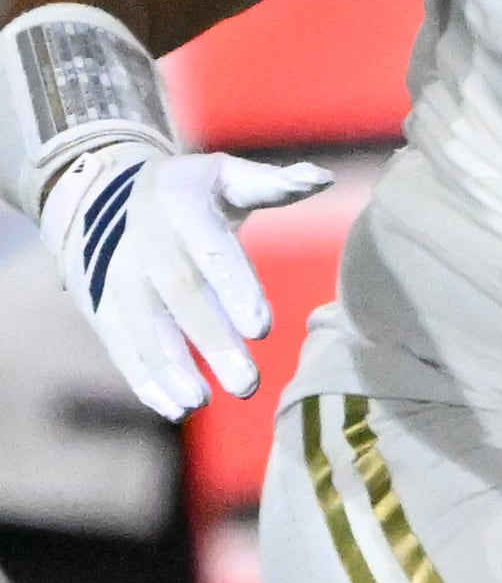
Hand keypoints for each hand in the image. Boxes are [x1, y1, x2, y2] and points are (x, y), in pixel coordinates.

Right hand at [38, 140, 333, 419]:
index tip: (263, 328)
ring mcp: (116, 275)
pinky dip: (142, 376)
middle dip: (210, 342)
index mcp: (182, 207)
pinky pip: (119, 343)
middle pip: (179, 298)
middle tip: (247, 385)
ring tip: (199, 404)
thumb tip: (321, 178)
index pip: (210, 251)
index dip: (235, 288)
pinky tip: (172, 407)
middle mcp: (145, 243)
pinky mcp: (100, 304)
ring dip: (170, 368)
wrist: (100, 192)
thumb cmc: (189, 190)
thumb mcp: (225, 175)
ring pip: (141, 326)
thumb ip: (272, 183)